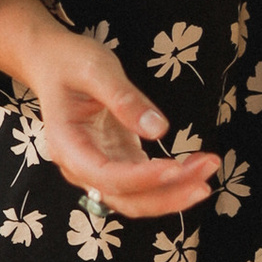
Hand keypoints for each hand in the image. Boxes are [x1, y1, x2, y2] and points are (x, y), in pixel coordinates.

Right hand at [0, 0, 217, 219]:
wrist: (53, 63)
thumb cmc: (69, 62)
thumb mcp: (96, 69)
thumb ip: (124, 99)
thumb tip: (159, 129)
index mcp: (68, 145)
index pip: (106, 176)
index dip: (141, 179)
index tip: (175, 168)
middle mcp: (81, 166)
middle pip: (125, 199)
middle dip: (167, 194)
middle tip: (204, 179)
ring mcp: (100, 166)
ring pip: (138, 197)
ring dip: (175, 191)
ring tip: (208, 168)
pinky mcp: (118, 160)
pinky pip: (145, 183)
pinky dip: (172, 179)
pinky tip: (197, 165)